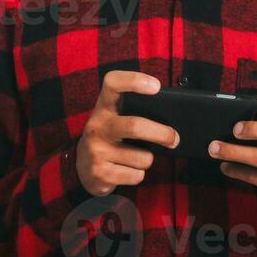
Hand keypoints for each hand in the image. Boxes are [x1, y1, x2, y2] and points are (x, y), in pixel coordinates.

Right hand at [75, 71, 179, 195]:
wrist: (81, 168)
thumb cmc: (109, 138)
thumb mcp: (114, 120)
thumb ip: (134, 114)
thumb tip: (170, 122)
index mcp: (103, 107)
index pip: (113, 83)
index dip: (135, 80)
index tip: (156, 86)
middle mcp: (97, 126)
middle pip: (135, 126)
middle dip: (162, 134)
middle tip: (174, 138)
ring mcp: (96, 150)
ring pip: (142, 157)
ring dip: (147, 159)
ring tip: (136, 157)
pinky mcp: (100, 173)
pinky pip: (136, 175)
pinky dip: (139, 174)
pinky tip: (126, 170)